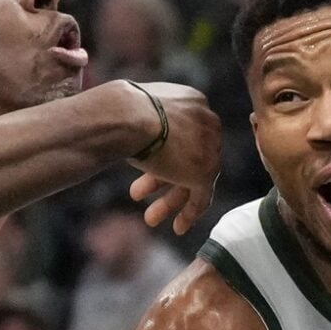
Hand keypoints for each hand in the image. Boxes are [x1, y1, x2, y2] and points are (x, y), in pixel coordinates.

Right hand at [123, 82, 223, 233]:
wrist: (126, 115)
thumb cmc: (121, 110)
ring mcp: (210, 148)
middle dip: (162, 180)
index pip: (185, 136)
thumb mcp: (140, 109)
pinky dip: (190, 212)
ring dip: (171, 200)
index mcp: (195, 102)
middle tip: (139, 194)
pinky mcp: (205, 171)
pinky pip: (201, 196)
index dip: (164, 155)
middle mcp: (208, 123)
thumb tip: (136, 129)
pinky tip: (177, 227)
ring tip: (150, 219)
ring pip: (194, 179)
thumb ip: (150, 120)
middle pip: (189, 158)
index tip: (148, 170)